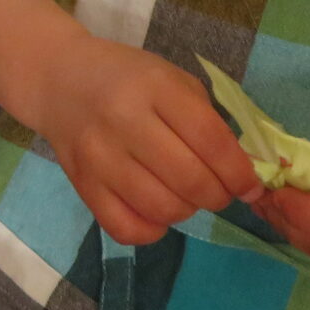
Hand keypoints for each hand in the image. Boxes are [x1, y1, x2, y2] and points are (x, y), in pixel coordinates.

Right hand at [29, 39, 260, 245]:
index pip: (210, 140)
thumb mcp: (172, 80)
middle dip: (218, 196)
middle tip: (219, 192)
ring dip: (187, 211)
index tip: (250, 187)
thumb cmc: (128, 78)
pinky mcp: (82, 184)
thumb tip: (242, 173)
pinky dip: (152, 230)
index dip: (239, 172)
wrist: (60, 80)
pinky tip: (156, 212)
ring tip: (186, 197)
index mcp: (155, 87)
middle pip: (190, 180)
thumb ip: (207, 121)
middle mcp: (124, 120)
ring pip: (161, 208)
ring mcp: (99, 156)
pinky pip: (125, 228)